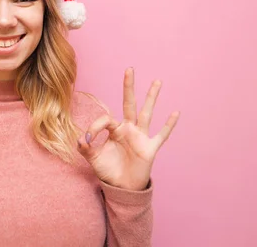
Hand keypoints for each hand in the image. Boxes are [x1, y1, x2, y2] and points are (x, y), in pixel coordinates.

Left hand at [77, 68, 179, 190]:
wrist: (122, 187)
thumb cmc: (109, 170)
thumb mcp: (93, 158)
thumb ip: (85, 148)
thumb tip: (81, 138)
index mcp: (115, 130)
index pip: (106, 119)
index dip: (95, 127)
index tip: (88, 139)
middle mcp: (129, 129)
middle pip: (129, 104)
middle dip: (128, 87)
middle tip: (129, 69)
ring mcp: (140, 137)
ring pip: (146, 113)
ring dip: (151, 98)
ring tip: (157, 81)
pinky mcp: (150, 148)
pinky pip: (161, 135)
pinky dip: (168, 125)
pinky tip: (175, 112)